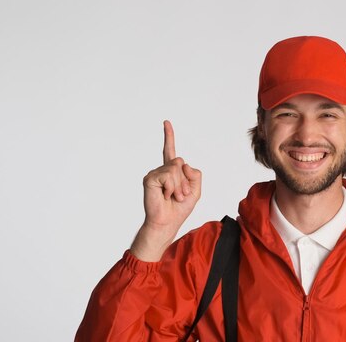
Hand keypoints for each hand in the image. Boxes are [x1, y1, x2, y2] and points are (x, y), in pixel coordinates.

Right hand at [130, 120, 201, 260]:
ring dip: (179, 186)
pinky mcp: (150, 178)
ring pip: (175, 168)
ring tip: (173, 197)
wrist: (168, 222)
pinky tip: (165, 196)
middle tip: (179, 196)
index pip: (170, 151)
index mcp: (172, 172)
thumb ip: (195, 174)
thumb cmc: (179, 209)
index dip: (169, 136)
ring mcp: (155, 174)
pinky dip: (172, 187)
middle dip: (185, 182)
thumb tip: (181, 162)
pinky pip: (168, 175)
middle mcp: (162, 170)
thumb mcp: (195, 190)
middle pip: (181, 163)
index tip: (166, 122)